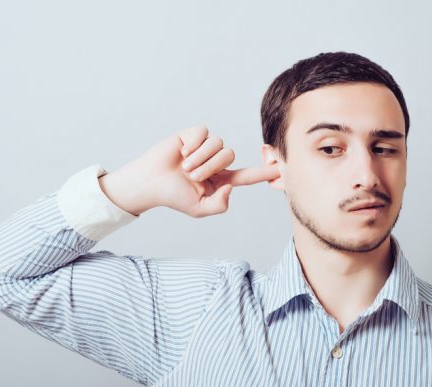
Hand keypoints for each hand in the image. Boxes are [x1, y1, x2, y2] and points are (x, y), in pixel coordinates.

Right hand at [99, 125, 280, 217]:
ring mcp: (204, 147)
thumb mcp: (199, 209)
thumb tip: (231, 186)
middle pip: (229, 156)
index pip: (247, 176)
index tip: (281, 168)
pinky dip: (193, 144)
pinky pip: (204, 133)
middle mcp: (215, 162)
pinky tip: (181, 151)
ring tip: (184, 166)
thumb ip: (219, 204)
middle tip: (191, 176)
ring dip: (200, 158)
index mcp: (221, 180)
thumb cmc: (173, 196)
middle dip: (210, 167)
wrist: (150, 184)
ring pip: (218, 144)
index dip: (263, 173)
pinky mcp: (192, 135)